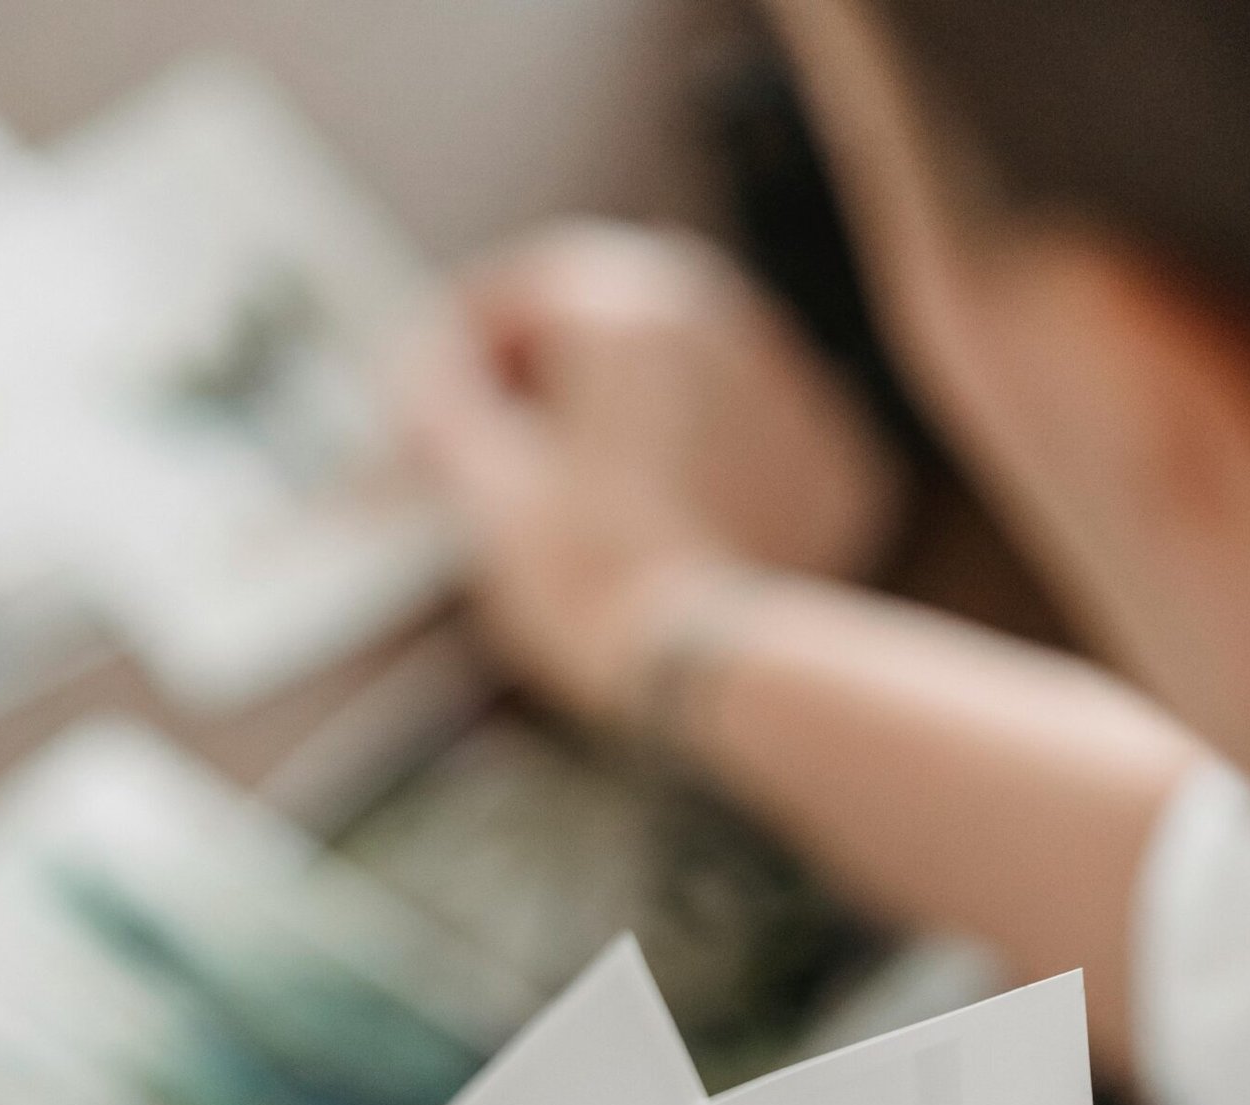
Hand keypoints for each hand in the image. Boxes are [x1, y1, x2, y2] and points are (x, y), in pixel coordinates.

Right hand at [398, 222, 906, 719]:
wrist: (714, 667)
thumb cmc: (591, 578)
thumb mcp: (483, 490)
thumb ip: (440, 407)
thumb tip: (423, 378)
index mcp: (624, 305)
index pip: (515, 292)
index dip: (453, 353)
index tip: (425, 410)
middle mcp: (718, 316)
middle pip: (601, 323)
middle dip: (542, 380)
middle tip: (497, 453)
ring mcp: (786, 385)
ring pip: (678, 375)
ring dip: (622, 415)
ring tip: (580, 500)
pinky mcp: (826, 458)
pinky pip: (741, 437)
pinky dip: (698, 465)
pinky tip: (660, 526)